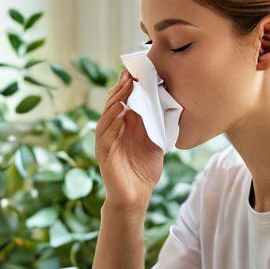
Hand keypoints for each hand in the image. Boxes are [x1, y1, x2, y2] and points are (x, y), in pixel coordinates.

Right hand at [95, 70, 163, 208]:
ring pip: (107, 115)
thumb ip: (156, 124)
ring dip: (115, 100)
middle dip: (121, 88)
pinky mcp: (103, 152)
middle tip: (129, 74)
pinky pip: (105, 133)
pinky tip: (119, 110)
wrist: (136, 196)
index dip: (128, 87)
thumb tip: (165, 103)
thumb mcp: (155, 142)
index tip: (136, 71)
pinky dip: (111, 120)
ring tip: (125, 88)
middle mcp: (114, 130)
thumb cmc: (144, 170)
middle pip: (113, 104)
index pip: (124, 100)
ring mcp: (107, 140)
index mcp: (125, 126)